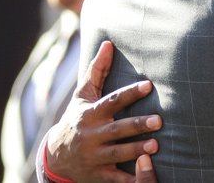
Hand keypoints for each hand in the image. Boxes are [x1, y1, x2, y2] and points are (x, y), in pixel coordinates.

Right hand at [45, 41, 161, 182]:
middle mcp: (92, 135)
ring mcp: (94, 156)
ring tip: (156, 146)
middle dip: (138, 125)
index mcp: (91, 114)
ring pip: (117, 154)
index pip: (112, 101)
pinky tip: (144, 176)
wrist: (54, 157)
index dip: (130, 93)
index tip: (149, 85)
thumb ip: (97, 71)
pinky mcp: (97, 174)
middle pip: (118, 129)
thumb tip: (109, 43)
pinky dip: (129, 179)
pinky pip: (114, 178)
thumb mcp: (82, 96)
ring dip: (136, 150)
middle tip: (159, 121)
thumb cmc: (75, 119)